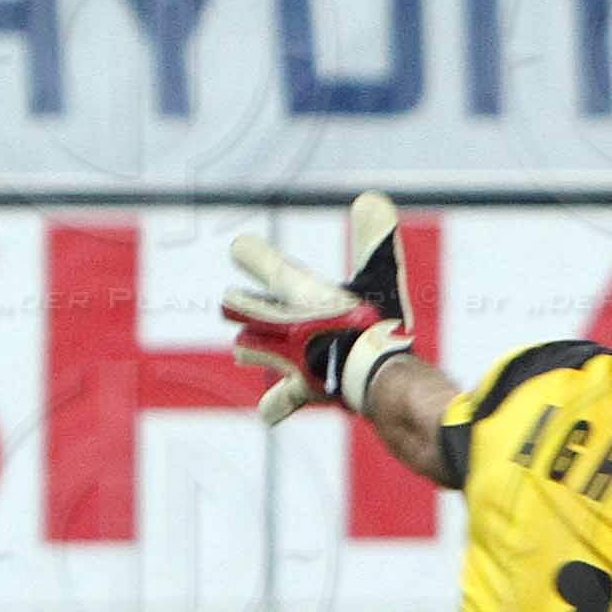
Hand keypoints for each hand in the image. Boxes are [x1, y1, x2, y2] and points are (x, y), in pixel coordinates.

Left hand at [225, 194, 415, 423]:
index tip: (240, 250)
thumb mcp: (379, 272)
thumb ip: (374, 237)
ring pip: (252, 350)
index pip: (263, 264)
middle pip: (244, 310)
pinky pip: (280, 401)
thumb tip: (370, 198)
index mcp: (298, 291)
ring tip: (244, 349)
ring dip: (252, 348)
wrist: (367, 374)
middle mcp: (280, 326)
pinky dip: (276, 404)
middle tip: (231, 303)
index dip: (252, 255)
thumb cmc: (372, 320)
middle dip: (240, 306)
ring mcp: (285, 361)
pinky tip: (268, 412)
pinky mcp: (299, 390)